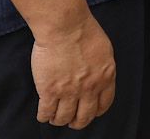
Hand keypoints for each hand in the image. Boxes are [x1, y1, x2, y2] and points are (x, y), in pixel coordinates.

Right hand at [31, 14, 115, 128]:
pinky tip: (43, 114)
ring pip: (64, 118)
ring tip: (55, 117)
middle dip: (77, 122)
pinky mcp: (50, 91)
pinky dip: (44, 116)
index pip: (103, 105)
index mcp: (105, 78)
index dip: (95, 112)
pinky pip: (46, 112)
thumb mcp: (104, 51)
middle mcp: (89, 88)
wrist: (65, 26)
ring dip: (59, 120)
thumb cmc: (84, 31)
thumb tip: (98, 77)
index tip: (89, 112)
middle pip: (84, 117)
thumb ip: (102, 68)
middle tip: (72, 121)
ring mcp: (69, 91)